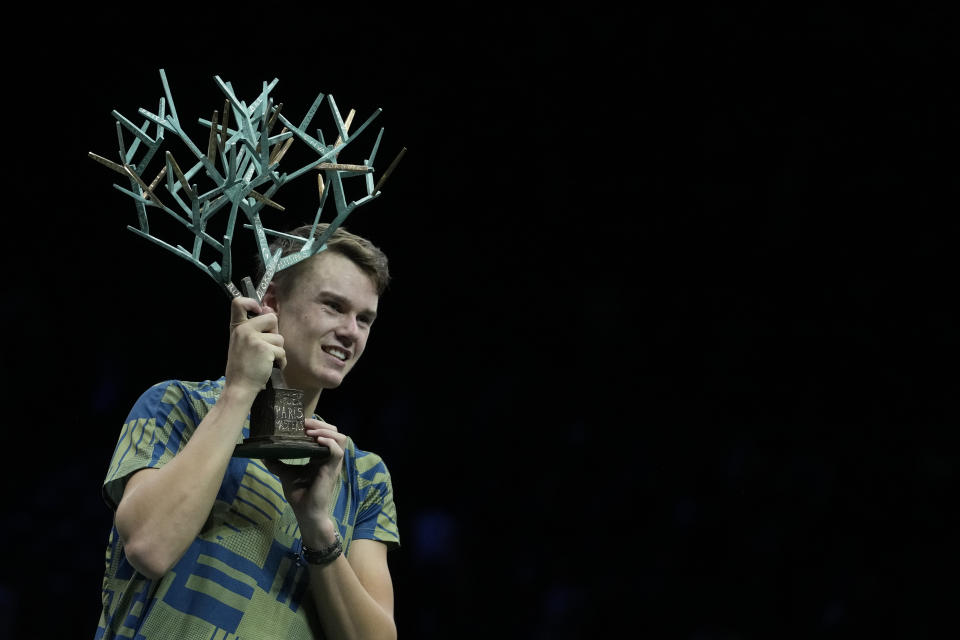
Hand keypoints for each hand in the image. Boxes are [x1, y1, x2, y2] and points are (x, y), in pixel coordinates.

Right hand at [224, 296, 285, 395]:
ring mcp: (254, 338)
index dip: (252, 302)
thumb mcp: (242, 344)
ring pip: (279, 337)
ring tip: (266, 360)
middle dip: (274, 333)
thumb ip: (254, 329)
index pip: (238, 303)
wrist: (239, 387)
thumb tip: (270, 311)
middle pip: (271, 318)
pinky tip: (271, 367)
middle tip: (266, 347)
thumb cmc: (242, 368)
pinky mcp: (265, 349)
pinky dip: (281, 361)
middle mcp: (244, 330)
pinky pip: (282, 351)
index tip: (259, 310)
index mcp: (236, 328)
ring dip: (278, 350)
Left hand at [264, 418, 346, 543]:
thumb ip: (277, 462)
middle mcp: (328, 457)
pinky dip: (329, 443)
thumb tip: (262, 453)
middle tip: (305, 424)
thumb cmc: (299, 494)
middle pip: (334, 432)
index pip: (325, 434)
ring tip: (311, 432)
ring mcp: (332, 463)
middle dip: (321, 424)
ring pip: (340, 438)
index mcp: (320, 456)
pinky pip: (337, 451)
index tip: (300, 423)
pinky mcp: (332, 469)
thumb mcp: (285, 473)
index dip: (316, 425)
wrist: (305, 512)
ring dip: (326, 431)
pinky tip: (316, 441)